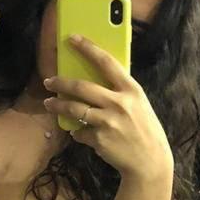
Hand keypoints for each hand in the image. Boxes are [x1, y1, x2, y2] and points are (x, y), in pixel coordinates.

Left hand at [43, 35, 173, 180]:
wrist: (150, 161)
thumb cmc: (144, 129)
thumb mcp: (138, 105)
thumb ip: (119, 93)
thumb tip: (94, 82)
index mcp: (131, 90)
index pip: (106, 62)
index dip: (87, 48)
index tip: (72, 38)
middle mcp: (119, 103)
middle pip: (82, 87)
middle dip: (61, 82)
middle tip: (49, 81)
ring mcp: (108, 122)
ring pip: (74, 108)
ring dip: (58, 105)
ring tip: (49, 103)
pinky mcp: (99, 139)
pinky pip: (79, 132)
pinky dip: (77, 132)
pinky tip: (80, 133)